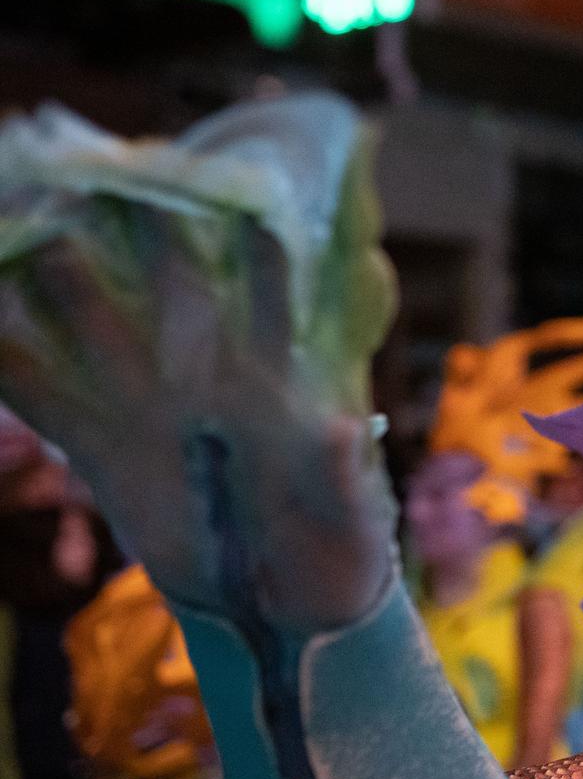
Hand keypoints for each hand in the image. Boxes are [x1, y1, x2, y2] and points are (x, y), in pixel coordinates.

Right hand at [0, 101, 397, 633]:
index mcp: (276, 381)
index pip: (271, 297)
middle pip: (170, 289)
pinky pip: (46, 398)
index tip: (241, 193)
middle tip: (111, 174)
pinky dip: (6, 361)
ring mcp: (151, 407)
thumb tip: (348, 427)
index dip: (255, 247)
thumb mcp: (351, 516)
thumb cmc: (338, 547)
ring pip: (97, 325)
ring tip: (23, 222)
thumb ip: (346, 473)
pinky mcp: (104, 451)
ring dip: (61, 280)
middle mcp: (208, 376)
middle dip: (142, 233)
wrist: (290, 605)